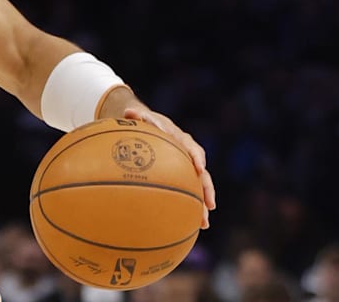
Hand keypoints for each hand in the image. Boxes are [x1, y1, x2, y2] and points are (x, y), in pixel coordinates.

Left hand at [123, 107, 216, 228]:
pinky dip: (190, 208)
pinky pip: (188, 193)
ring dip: (202, 205)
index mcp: (182, 140)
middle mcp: (189, 156)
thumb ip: (138, 116)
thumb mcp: (142, 118)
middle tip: (209, 206)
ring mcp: (187, 168)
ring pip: (198, 188)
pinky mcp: (182, 177)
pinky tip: (189, 226)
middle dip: (207, 190)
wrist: (151, 126)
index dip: (197, 158)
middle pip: (202, 174)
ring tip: (204, 224)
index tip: (199, 169)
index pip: (193, 149)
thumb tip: (128, 112)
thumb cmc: (146, 123)